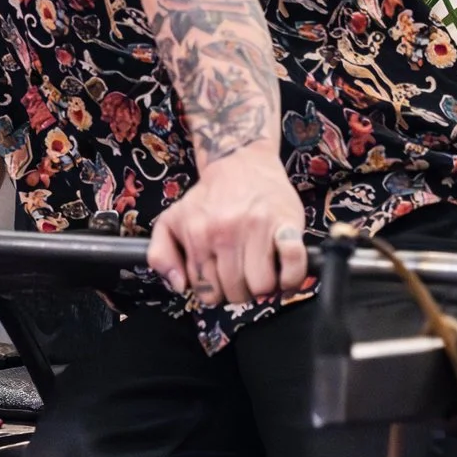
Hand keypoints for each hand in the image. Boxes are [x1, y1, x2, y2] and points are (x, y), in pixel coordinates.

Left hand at [147, 147, 309, 306]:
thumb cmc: (207, 199)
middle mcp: (225, 233)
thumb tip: (179, 286)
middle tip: (243, 276)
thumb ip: (161, 254)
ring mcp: (257, 229)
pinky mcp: (287, 224)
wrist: (240, 163)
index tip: (221, 282)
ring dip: (265, 288)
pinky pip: (294, 264)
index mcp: (196, 235)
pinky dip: (292, 278)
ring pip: (263, 286)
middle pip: (236, 293)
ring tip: (261, 272)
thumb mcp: (172, 221)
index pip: (207, 292)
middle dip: (240, 292)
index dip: (215, 293)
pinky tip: (284, 273)